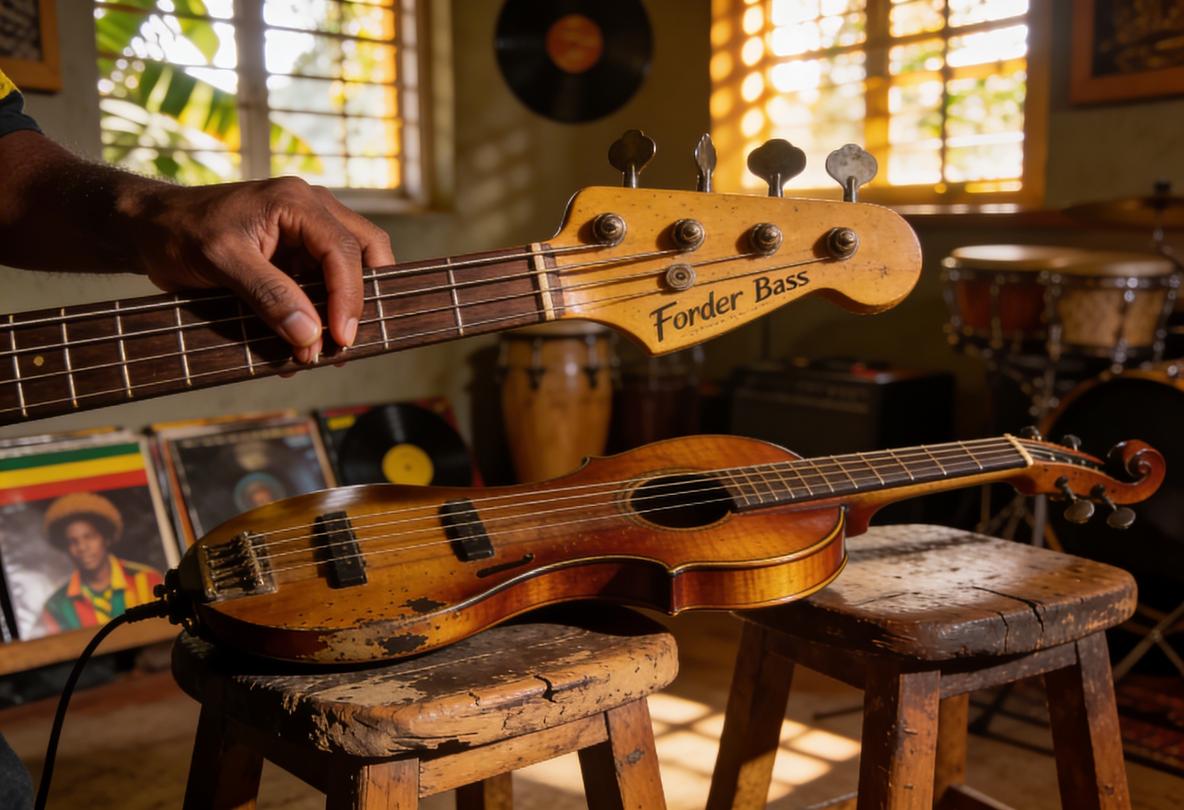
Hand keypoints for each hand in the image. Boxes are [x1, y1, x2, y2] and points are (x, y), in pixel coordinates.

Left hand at [129, 177, 394, 363]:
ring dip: (345, 306)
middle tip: (346, 341)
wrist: (151, 227)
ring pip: (353, 265)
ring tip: (330, 348)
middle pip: (366, 249)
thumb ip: (269, 295)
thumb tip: (310, 335)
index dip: (348, 297)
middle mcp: (311, 208)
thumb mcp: (222, 262)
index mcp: (297, 201)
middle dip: (362, 297)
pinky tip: (306, 340)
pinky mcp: (298, 250)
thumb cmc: (180, 233)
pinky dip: (323, 310)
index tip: (340, 339)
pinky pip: (325, 279)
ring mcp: (307, 228)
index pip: (344, 249)